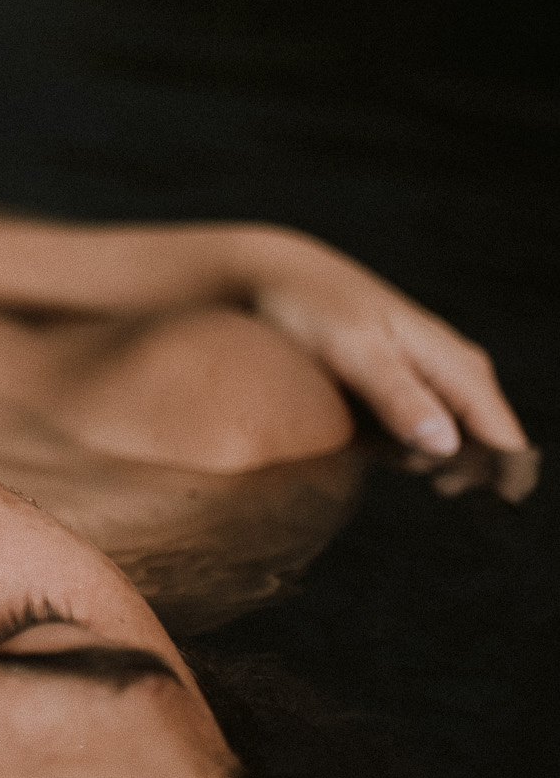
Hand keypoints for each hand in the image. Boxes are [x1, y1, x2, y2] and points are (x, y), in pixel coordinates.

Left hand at [233, 226, 535, 497]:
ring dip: (424, 466)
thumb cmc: (312, 309)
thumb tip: (447, 447)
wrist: (271, 279)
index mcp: (458, 366)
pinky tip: (364, 442)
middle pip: (484, 450)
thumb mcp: (353, 351)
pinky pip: (412, 443)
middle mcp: (453, 377)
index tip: (463, 498)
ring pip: (449, 450)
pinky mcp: (395, 397)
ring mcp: (426, 387)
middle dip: (462, 477)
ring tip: (373, 443)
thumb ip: (398, 396)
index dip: (500, 480)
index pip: (505, 439)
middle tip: (409, 470)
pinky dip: (396, 454)